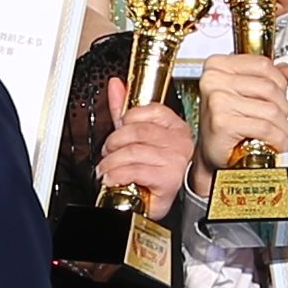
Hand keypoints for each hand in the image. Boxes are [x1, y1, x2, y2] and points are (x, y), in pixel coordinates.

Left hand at [96, 80, 196, 214]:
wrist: (155, 203)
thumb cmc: (151, 171)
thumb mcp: (136, 136)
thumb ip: (125, 109)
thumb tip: (116, 85)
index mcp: (176, 127)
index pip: (152, 110)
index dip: (128, 118)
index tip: (119, 128)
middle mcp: (179, 142)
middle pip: (138, 130)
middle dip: (114, 142)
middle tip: (108, 152)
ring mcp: (176, 160)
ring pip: (133, 150)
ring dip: (112, 161)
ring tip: (107, 168)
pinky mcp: (168, 178)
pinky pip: (136, 169)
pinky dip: (118, 174)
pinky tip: (112, 178)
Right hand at [194, 50, 287, 167]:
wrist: (212, 153)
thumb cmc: (226, 124)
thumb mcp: (246, 93)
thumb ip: (269, 78)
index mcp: (217, 67)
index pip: (262, 64)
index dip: (279, 80)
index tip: (279, 93)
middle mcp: (214, 81)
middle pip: (269, 87)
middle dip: (282, 107)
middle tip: (279, 118)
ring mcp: (218, 102)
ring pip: (271, 109)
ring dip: (282, 126)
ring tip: (277, 133)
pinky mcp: (224, 123)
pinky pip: (265, 128)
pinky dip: (277, 139)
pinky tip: (274, 143)